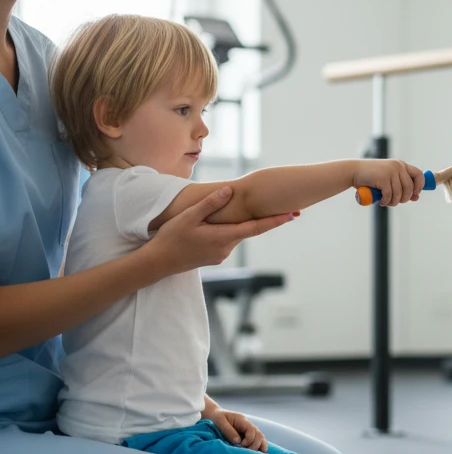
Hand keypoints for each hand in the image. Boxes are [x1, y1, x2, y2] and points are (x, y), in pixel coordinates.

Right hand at [147, 186, 294, 274]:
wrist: (158, 263)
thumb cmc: (171, 238)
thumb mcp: (188, 217)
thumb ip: (209, 204)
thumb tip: (229, 190)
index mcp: (223, 237)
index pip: (256, 228)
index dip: (275, 221)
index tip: (291, 215)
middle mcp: (226, 248)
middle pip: (248, 229)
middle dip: (262, 218)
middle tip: (282, 207)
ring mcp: (221, 254)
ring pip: (236, 234)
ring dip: (241, 224)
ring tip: (250, 209)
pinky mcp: (215, 256)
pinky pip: (228, 239)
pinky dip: (230, 230)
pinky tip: (223, 223)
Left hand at [208, 406, 266, 450]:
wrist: (212, 414)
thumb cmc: (215, 417)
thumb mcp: (220, 422)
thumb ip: (229, 431)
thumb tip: (238, 442)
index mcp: (242, 420)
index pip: (252, 430)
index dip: (249, 439)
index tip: (241, 445)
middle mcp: (247, 425)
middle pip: (259, 435)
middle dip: (256, 445)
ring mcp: (247, 431)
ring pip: (259, 438)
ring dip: (260, 447)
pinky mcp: (244, 436)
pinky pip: (255, 441)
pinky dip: (258, 447)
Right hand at [352, 159, 424, 206]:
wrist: (353, 171)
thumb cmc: (371, 177)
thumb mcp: (389, 179)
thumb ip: (402, 186)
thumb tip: (416, 197)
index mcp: (401, 165)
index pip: (419, 175)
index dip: (419, 186)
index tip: (415, 194)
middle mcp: (398, 166)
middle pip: (410, 188)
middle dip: (404, 199)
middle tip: (395, 202)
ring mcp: (391, 171)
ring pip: (399, 194)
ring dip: (393, 202)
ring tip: (386, 202)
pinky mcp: (383, 178)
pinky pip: (389, 195)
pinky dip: (385, 201)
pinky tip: (381, 201)